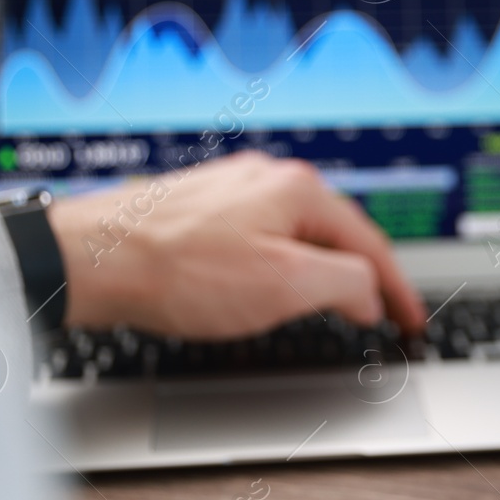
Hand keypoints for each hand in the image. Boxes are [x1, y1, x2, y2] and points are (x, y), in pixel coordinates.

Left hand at [45, 151, 426, 339]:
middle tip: (381, 314)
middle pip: (334, 232)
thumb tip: (369, 292)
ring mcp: (230, 189)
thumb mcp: (285, 287)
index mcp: (298, 190)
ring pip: (295, 233)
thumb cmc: (179, 273)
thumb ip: (345, 284)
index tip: (410, 321)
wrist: (88, 261)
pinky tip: (271, 284)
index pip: (370, 244)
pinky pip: (260, 235)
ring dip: (321, 270)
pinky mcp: (198, 207)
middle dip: (362, 275)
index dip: (397, 290)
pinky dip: (282, 264)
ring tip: (335, 304)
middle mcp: (267, 178)